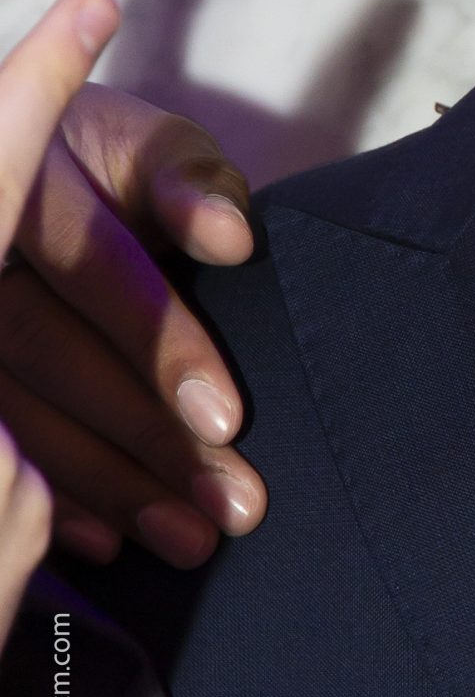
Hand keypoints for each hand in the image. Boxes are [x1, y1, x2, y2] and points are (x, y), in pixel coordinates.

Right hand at [1, 44, 267, 572]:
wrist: (39, 180)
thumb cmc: (115, 172)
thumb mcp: (156, 153)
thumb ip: (193, 184)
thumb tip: (229, 236)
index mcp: (29, 177)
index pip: (94, 267)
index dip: (160, 342)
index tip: (227, 417)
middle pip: (51, 353)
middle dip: (146, 433)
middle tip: (232, 502)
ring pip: (20, 414)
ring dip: (109, 485)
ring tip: (193, 539)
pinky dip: (54, 501)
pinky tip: (108, 543)